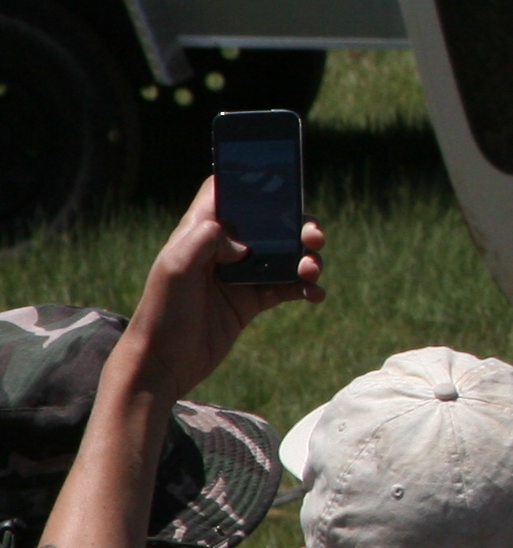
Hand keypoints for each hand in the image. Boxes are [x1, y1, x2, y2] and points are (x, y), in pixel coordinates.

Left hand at [115, 179, 322, 405]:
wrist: (163, 365)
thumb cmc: (161, 314)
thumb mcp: (174, 269)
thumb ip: (205, 240)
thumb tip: (244, 242)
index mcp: (199, 232)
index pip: (225, 193)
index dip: (250, 181)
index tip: (281, 181)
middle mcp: (221, 249)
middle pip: (268, 222)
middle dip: (297, 224)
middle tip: (313, 236)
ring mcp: (239, 275)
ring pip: (284, 253)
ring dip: (306, 257)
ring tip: (312, 271)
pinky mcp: (251, 301)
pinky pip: (288, 286)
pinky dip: (306, 288)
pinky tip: (315, 295)